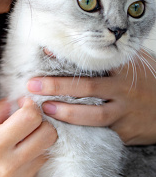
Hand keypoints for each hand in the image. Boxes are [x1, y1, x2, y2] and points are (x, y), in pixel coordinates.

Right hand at [0, 99, 56, 176]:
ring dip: (38, 138)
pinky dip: (32, 155)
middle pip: (49, 133)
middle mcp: (11, 163)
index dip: (30, 105)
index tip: (22, 103)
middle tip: (26, 118)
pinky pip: (39, 164)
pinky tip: (15, 155)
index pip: (30, 118)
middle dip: (41, 120)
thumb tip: (12, 101)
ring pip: (47, 149)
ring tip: (20, 137)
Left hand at [27, 51, 155, 144]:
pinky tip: (61, 129)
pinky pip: (100, 132)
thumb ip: (109, 53)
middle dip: (57, 86)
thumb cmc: (149, 82)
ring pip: (93, 115)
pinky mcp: (125, 132)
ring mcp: (124, 113)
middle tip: (33, 85)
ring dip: (67, 112)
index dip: (68, 58)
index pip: (92, 62)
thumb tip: (70, 43)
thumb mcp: (136, 62)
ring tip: (46, 108)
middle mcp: (123, 90)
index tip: (45, 54)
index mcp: (122, 70)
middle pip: (86, 87)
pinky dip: (81, 131)